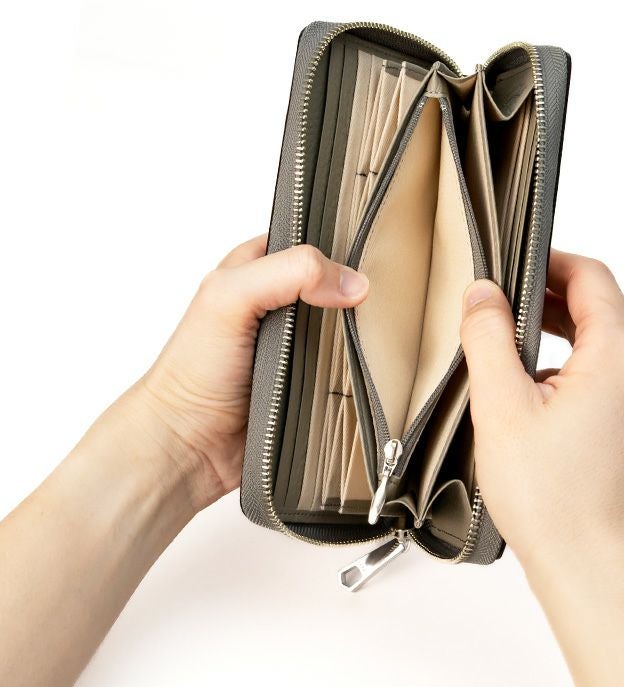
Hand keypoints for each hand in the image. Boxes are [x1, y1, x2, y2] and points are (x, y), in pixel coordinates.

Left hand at [122, 238, 368, 511]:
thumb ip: (288, 273)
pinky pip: (345, 371)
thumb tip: (348, 283)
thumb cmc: (192, 372)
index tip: (361, 262)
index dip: (335, 247)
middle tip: (370, 304)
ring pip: (346, 329)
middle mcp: (276, 304)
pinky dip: (356, 373)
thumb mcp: (230, 297)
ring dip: (359, 337)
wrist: (187, 446)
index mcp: (255, 269)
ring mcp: (294, 344)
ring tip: (372, 339)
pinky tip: (363, 374)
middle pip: (335, 285)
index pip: (309, 240)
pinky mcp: (307, 382)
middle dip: (354, 295)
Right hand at [460, 250, 623, 686]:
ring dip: (560, 342)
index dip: (546, 262)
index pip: (589, 276)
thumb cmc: (557, 506)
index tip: (512, 266)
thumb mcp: (502, 407)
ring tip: (510, 361)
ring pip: (607, 345)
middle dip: (546, 305)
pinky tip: (539, 399)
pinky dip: (579, 374)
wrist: (598, 578)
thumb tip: (483, 294)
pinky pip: (617, 377)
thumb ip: (488, 335)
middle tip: (497, 313)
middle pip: (600, 310)